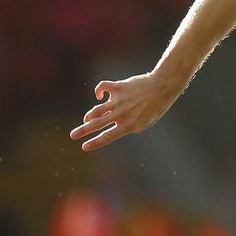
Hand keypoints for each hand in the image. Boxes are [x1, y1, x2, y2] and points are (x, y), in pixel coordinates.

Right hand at [69, 70, 184, 150]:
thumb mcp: (144, 122)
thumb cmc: (154, 107)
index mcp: (129, 125)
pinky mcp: (118, 87)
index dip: (95, 143)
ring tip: (86, 120)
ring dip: (89, 116)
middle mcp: (122, 114)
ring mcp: (119, 101)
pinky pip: (102, 87)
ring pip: (97, 109)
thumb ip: (127, 126)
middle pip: (97, 124)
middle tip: (72, 135)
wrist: (163, 87)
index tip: (84, 147)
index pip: (108, 137)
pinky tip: (99, 96)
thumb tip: (108, 123)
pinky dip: (98, 91)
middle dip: (83, 131)